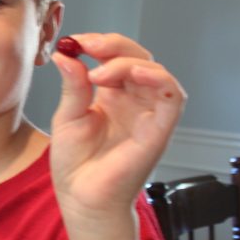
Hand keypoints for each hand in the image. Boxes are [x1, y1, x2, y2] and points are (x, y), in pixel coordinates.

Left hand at [50, 33, 185, 219]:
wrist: (80, 198)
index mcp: (112, 96)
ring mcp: (148, 115)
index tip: (77, 41)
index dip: (100, 44)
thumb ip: (72, 86)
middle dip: (114, 46)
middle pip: (138, 59)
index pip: (116, 58)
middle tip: (88, 45)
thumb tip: (67, 54)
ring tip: (100, 72)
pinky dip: (159, 79)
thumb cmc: (75, 165)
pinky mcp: (159, 130)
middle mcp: (134, 102)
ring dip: (130, 62)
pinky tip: (135, 74)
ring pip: (156, 72)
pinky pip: (172, 97)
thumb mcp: (67, 117)